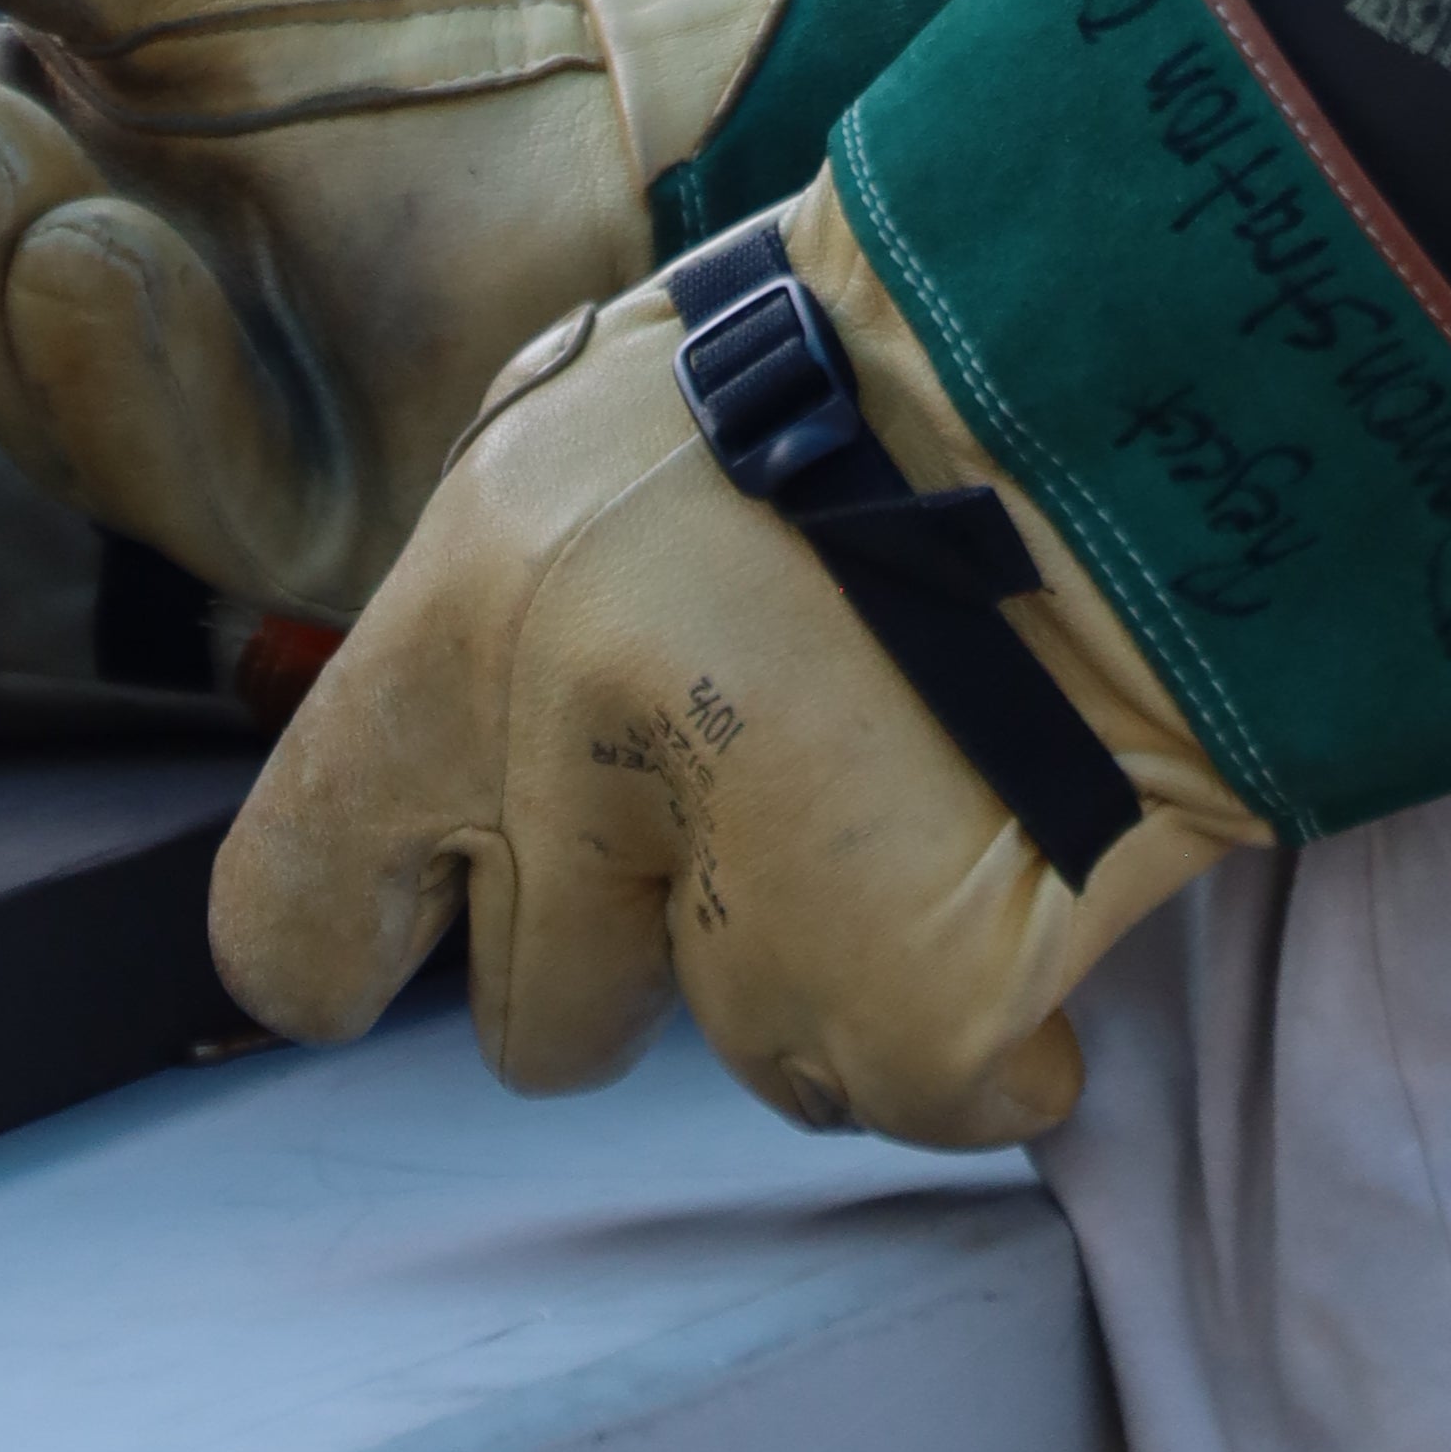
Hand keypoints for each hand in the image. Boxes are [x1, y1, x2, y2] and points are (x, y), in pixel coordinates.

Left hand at [206, 177, 1258, 1151]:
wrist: (1159, 359)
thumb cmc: (893, 369)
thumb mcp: (614, 431)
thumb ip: (509, 627)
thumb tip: (440, 775)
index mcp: (475, 610)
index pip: (291, 905)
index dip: (351, 940)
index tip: (404, 941)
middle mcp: (578, 767)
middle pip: (539, 1024)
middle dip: (648, 947)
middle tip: (780, 797)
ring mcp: (747, 906)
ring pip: (751, 1055)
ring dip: (839, 960)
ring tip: (942, 773)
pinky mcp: (914, 1000)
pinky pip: (928, 1092)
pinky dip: (997, 1027)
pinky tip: (1046, 858)